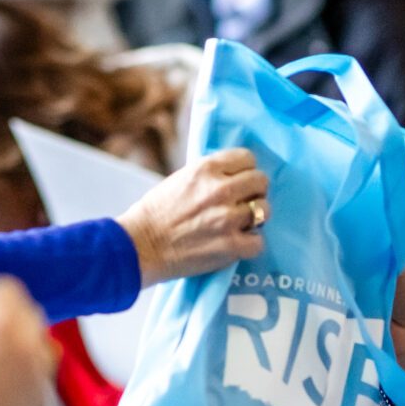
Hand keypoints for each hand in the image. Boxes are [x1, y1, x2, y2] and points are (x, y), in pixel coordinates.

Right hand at [120, 149, 268, 285]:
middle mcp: (220, 189)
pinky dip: (250, 244)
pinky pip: (259, 242)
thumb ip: (209, 176)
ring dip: (255, 218)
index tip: (239, 181)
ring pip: (264, 210)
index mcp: (206, 168)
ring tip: (240, 224)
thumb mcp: (181, 179)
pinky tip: (237, 243)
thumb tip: (235, 176)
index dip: (245, 171)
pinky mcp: (230, 246)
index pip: (248, 158)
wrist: (139, 247)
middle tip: (243, 203)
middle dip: (254, 192)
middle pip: (261, 181)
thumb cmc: (156, 213)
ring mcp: (227, 218)